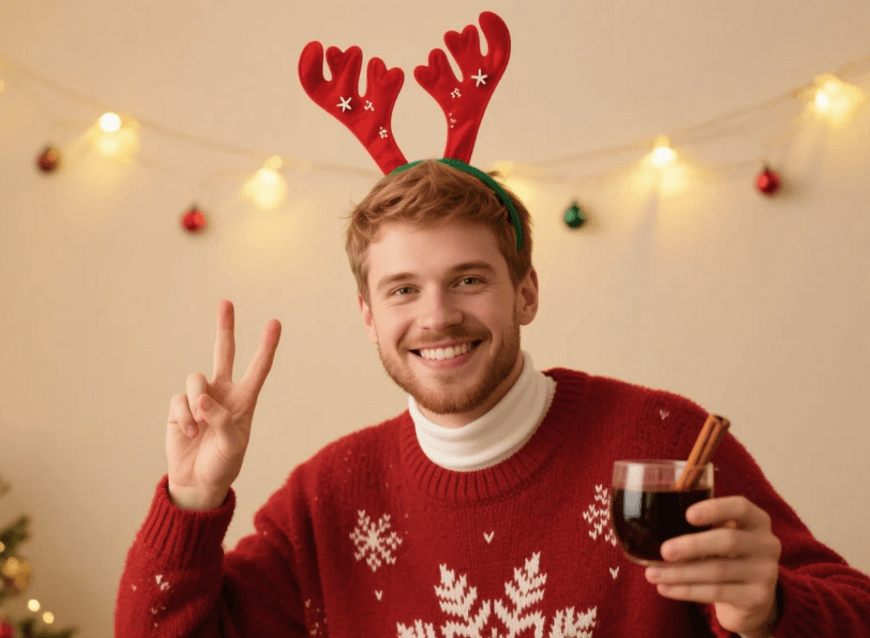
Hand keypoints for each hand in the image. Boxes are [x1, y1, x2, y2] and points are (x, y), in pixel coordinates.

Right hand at [166, 300, 280, 509]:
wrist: (197, 481)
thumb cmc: (223, 463)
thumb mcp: (232, 445)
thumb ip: (221, 420)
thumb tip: (202, 398)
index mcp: (245, 400)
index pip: (259, 368)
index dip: (267, 346)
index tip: (275, 322)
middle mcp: (223, 393)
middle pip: (224, 353)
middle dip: (225, 328)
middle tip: (226, 302)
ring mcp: (200, 398)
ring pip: (195, 379)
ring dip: (197, 403)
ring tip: (199, 428)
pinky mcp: (179, 406)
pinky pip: (180, 399)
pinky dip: (185, 415)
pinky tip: (189, 432)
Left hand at [643, 496, 781, 637]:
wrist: (754, 598)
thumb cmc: (727, 555)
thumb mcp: (722, 534)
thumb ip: (701, 525)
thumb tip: (651, 520)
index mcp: (757, 520)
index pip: (740, 507)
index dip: (715, 509)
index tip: (688, 514)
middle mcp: (766, 544)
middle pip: (728, 541)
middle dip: (692, 546)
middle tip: (664, 551)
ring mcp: (765, 572)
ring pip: (718, 571)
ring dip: (680, 573)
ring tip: (652, 574)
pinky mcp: (757, 598)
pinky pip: (716, 593)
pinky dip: (686, 591)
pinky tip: (665, 588)